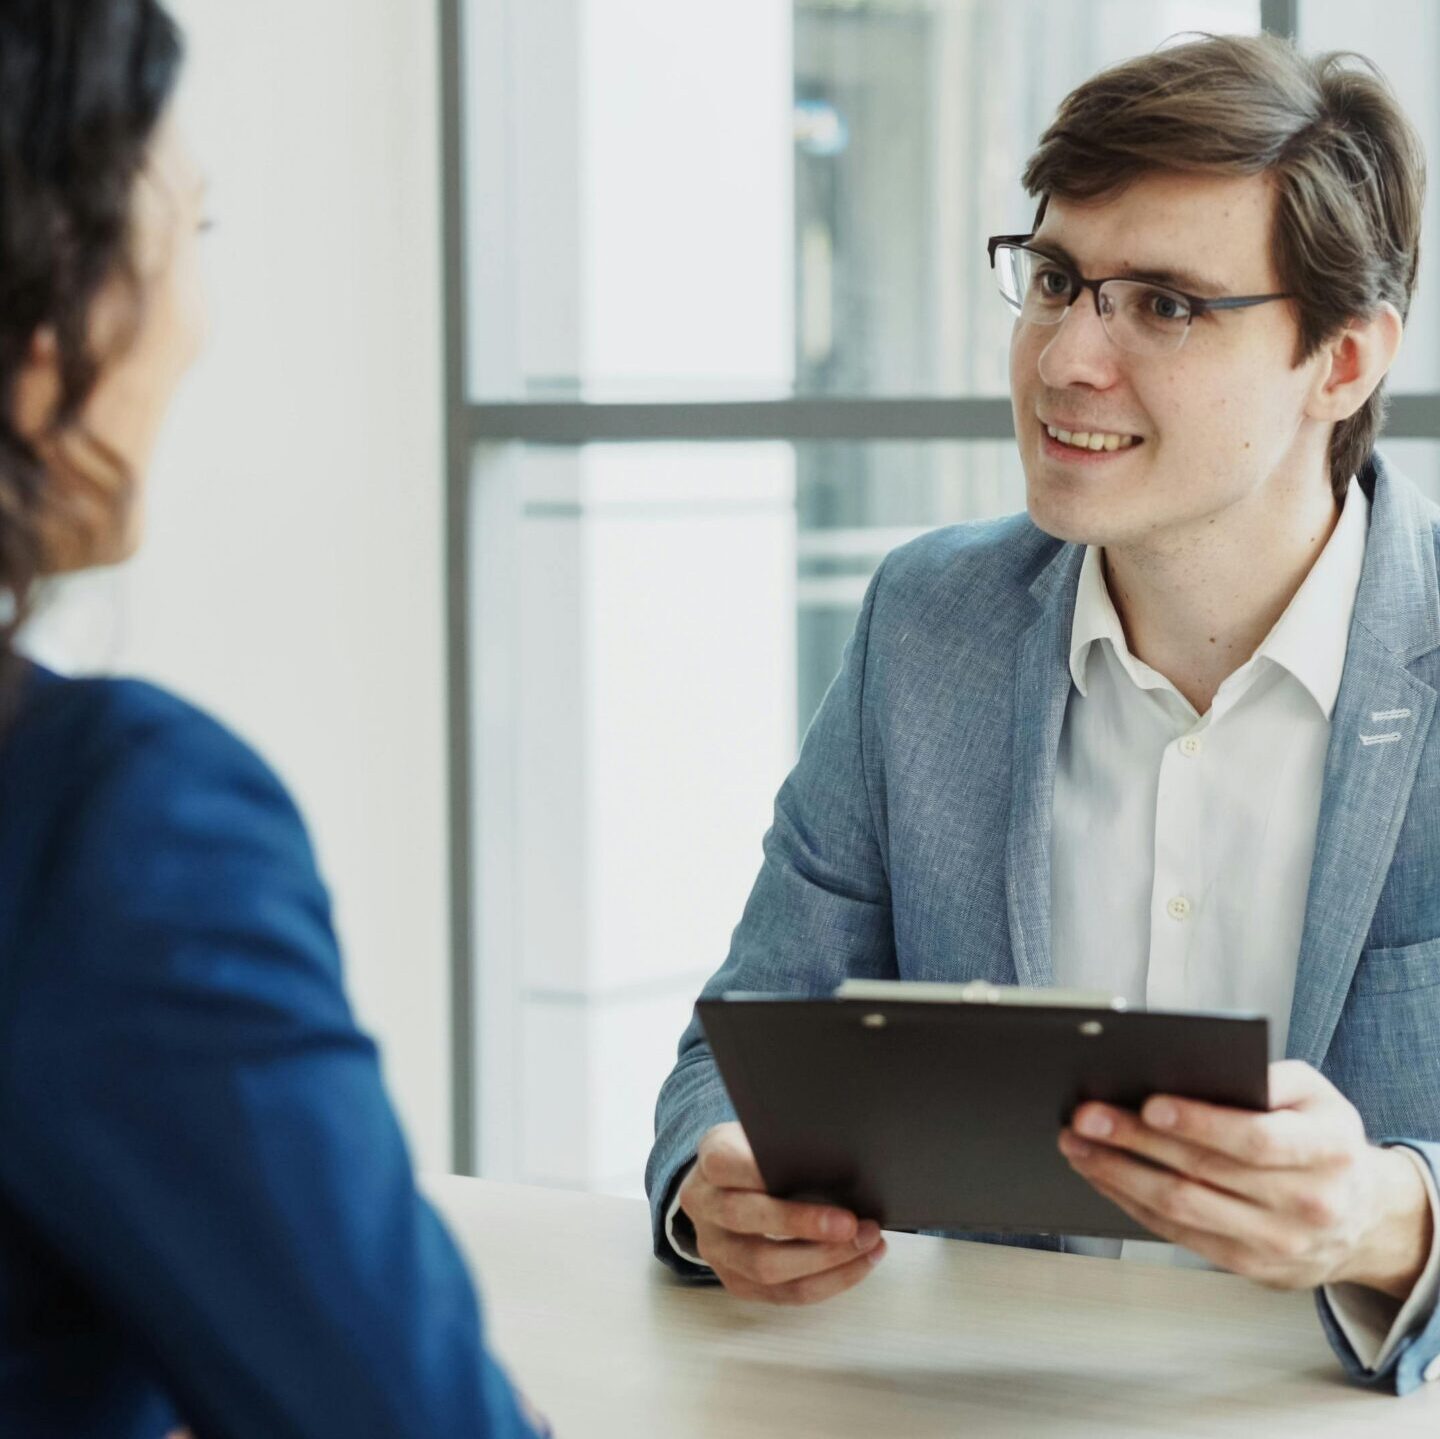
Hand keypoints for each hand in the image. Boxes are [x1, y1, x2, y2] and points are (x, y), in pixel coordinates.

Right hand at [677, 1121, 885, 1303]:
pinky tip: (858, 1263)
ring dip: (824, 1261)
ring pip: (765, 1268)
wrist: (722, 1187)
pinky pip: (784, 1294)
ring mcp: (717, 1250)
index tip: (809, 1169)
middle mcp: (705, 1207)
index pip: (726, 1165)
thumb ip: (783, 1146)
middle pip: (746, 1220)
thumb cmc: (753, 1157)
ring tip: (866, 1243)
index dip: (760, 1170)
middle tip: (852, 1223)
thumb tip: (837, 1162)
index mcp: (710, 1161)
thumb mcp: (759, 1136)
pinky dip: (828, 1281)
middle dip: (804, 1224)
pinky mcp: (737, 1282)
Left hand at [1059, 1059, 1432, 1295]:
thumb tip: (1194, 1067)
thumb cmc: (1324, 1139)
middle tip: (1086, 1116)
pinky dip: (1130, 1202)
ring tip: (1077, 1143)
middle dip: (1134, 1141)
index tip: (1148, 1103)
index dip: (1199, 1123)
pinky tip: (1101, 1174)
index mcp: (1327, 1150)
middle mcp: (1308, 1204)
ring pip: (1181, 1209)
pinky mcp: (1248, 1267)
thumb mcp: (1312, 1094)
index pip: (1256, 1139)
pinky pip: (1177, 1234)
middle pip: (1205, 1173)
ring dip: (1118, 1174)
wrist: (1363, 1216)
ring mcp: (1278, 1244)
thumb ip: (1262, 1077)